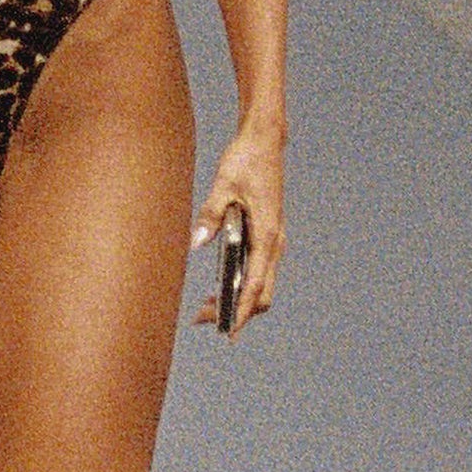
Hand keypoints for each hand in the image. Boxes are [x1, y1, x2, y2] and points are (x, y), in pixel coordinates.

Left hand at [191, 133, 284, 335]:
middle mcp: (275, 242)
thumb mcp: (223, 184)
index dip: (241, 310)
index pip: (255, 284)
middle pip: (261, 293)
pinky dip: (241, 284)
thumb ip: (210, 214)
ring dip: (238, 300)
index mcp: (267, 234)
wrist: (265, 141)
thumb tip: (196, 241)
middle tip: (203, 318)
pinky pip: (258, 270)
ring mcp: (273, 240)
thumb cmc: (245, 160)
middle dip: (236, 312)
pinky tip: (219, 286)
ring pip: (261, 284)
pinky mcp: (267, 235)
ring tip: (206, 308)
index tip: (227, 330)